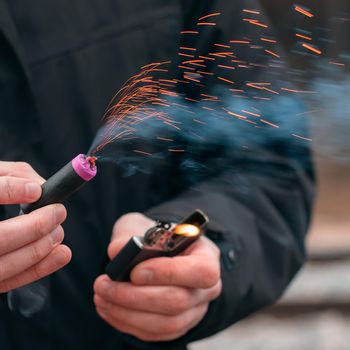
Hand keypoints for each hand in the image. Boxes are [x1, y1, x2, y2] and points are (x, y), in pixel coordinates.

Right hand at [0, 161, 70, 292]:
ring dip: (40, 247)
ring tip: (58, 231)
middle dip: (35, 226)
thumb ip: (13, 175)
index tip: (37, 191)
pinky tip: (61, 253)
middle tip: (58, 212)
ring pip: (5, 265)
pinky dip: (40, 268)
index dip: (10, 191)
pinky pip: (11, 281)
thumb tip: (41, 186)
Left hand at [94, 213, 221, 340]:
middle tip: (104, 286)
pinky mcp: (179, 325)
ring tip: (101, 297)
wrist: (158, 253)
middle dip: (135, 296)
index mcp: (206, 256)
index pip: (201, 271)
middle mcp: (207, 287)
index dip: (168, 274)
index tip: (134, 272)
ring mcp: (195, 310)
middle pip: (178, 301)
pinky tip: (109, 308)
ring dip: (127, 313)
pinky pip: (156, 333)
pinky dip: (127, 323)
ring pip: (166, 323)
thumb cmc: (154, 238)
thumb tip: (117, 252)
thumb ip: (130, 234)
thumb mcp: (142, 225)